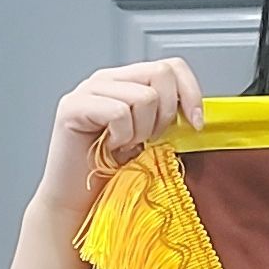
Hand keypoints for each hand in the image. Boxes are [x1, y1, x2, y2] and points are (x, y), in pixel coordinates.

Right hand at [33, 59, 204, 217]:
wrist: (79, 202)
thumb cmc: (114, 173)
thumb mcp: (152, 138)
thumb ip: (168, 116)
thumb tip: (196, 113)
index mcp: (128, 82)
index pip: (171, 66)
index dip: (190, 93)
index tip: (195, 124)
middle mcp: (108, 79)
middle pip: (160, 73)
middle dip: (165, 114)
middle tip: (148, 139)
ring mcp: (88, 90)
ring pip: (143, 96)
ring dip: (141, 130)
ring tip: (125, 145)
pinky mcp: (72, 107)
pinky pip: (118, 112)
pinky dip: (122, 136)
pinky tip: (110, 147)